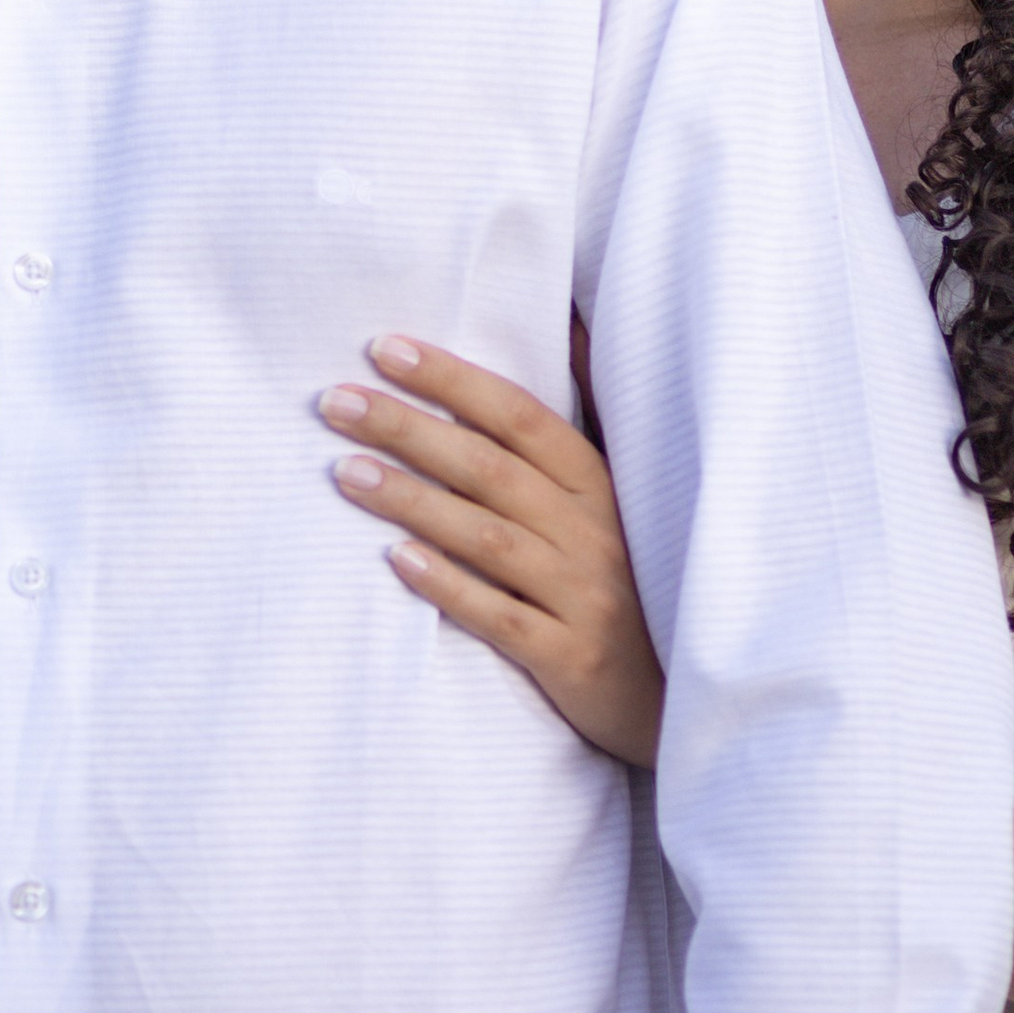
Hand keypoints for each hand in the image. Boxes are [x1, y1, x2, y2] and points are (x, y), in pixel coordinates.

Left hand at [319, 324, 664, 767]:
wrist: (678, 695)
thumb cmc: (629, 581)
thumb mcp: (618, 495)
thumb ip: (585, 414)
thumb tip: (572, 317)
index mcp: (598, 483)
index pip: (518, 415)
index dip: (452, 379)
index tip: (384, 348)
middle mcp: (593, 530)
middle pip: (490, 467)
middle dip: (410, 428)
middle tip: (336, 402)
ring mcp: (585, 594)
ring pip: (488, 537)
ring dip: (413, 501)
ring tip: (344, 473)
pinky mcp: (573, 657)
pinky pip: (503, 618)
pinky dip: (451, 587)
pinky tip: (398, 562)